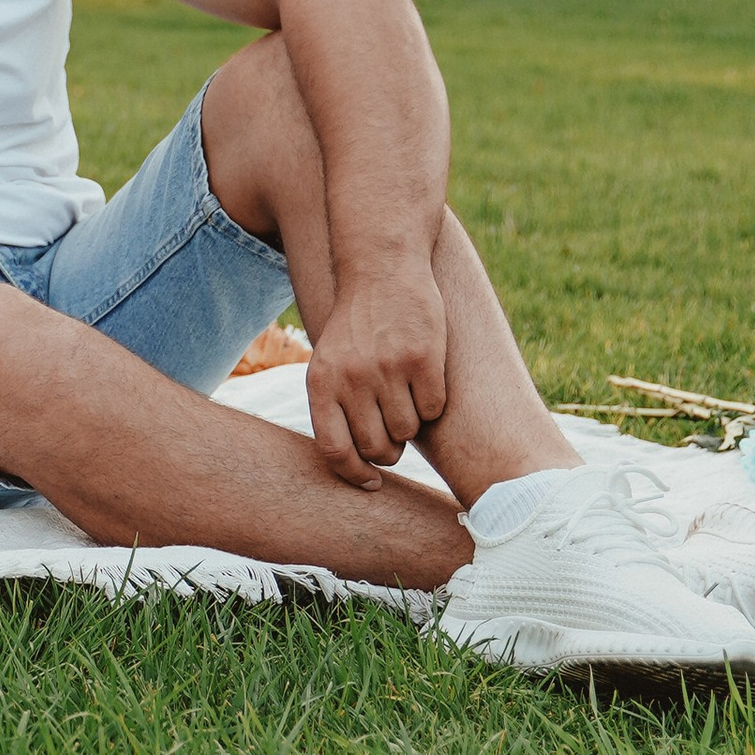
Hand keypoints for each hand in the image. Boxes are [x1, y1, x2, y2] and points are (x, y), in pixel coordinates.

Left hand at [306, 269, 449, 486]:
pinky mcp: (423, 357)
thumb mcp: (328, 364)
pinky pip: (433, 408)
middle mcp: (352, 378)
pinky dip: (432, 402)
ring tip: (403, 393)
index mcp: (321, 383)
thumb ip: (335, 410)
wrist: (381, 270)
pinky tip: (423, 378)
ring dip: (411, 423)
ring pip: (408, 432)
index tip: (372, 484)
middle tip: (392, 429)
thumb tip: (358, 467)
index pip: (334, 452)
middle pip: (377, 448)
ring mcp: (388, 367)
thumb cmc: (356, 328)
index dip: (355, 476)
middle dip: (389, 449)